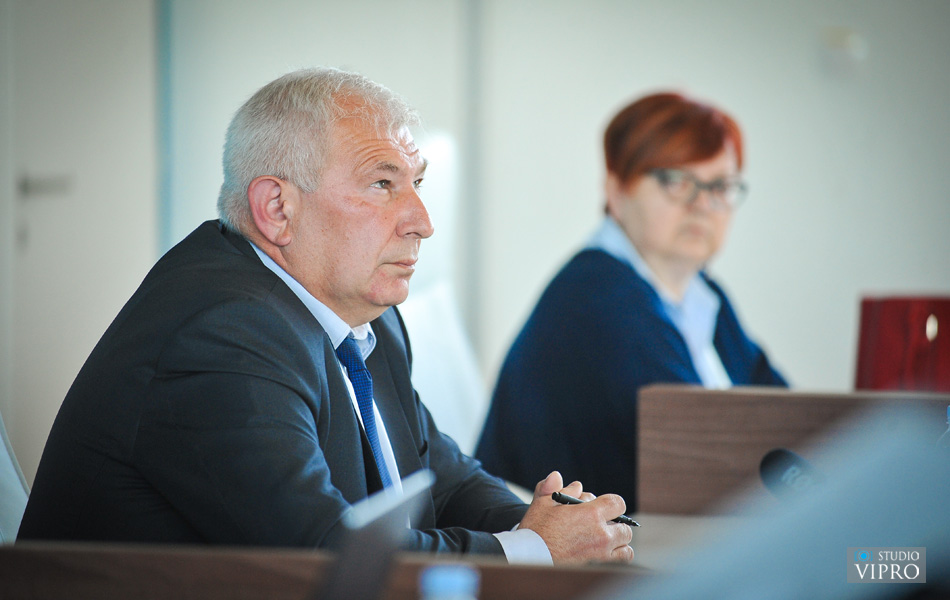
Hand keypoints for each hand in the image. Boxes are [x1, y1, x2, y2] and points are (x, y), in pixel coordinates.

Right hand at [519, 471, 634, 564]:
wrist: (529, 558)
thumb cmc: (535, 530)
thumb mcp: (543, 503)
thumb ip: (556, 488)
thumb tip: (567, 481)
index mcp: (590, 514)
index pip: (618, 503)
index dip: (612, 504)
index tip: (604, 507)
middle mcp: (601, 533)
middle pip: (623, 526)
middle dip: (614, 524)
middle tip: (599, 526)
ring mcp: (602, 553)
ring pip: (626, 545)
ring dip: (618, 541)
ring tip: (603, 541)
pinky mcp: (599, 567)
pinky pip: (622, 560)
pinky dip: (618, 556)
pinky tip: (606, 553)